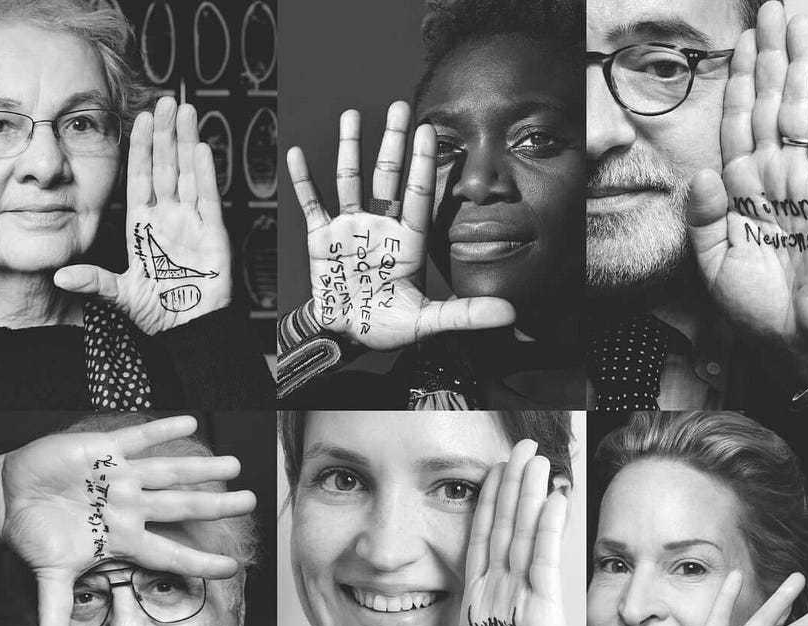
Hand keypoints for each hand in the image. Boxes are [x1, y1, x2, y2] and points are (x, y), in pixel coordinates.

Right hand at [0, 414, 253, 625]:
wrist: (10, 498)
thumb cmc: (34, 534)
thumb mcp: (47, 574)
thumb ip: (53, 610)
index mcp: (121, 537)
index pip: (169, 552)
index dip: (200, 559)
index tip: (233, 566)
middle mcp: (128, 506)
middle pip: (181, 506)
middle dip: (216, 505)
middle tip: (251, 502)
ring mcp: (118, 478)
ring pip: (169, 471)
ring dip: (201, 467)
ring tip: (233, 463)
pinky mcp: (102, 450)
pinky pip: (138, 439)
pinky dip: (162, 430)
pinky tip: (190, 422)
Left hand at [55, 98, 231, 334]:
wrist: (188, 331)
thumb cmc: (157, 312)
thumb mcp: (119, 295)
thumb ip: (93, 282)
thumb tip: (60, 275)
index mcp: (143, 226)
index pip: (141, 178)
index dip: (141, 149)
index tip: (139, 120)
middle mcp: (168, 218)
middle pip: (166, 167)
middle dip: (165, 134)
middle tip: (165, 101)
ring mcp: (191, 223)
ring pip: (188, 173)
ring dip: (186, 142)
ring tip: (185, 111)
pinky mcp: (213, 234)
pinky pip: (207, 198)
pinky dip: (205, 174)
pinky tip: (201, 148)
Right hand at [288, 102, 513, 351]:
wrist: (347, 335)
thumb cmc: (388, 327)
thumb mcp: (428, 322)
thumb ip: (466, 314)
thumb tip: (510, 313)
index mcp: (407, 241)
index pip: (417, 194)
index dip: (422, 164)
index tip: (429, 131)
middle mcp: (380, 227)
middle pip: (386, 177)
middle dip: (393, 142)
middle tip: (399, 107)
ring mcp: (350, 229)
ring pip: (350, 180)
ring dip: (351, 148)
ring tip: (353, 115)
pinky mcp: (321, 239)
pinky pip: (312, 204)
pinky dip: (303, 180)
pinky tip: (296, 154)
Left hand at [353, 441, 581, 625]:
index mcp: (480, 607)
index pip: (479, 544)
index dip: (484, 507)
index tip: (489, 474)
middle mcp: (504, 597)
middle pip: (507, 528)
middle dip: (513, 486)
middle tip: (521, 447)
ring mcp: (525, 601)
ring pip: (525, 535)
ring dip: (530, 495)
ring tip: (536, 458)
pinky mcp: (543, 613)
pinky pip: (543, 562)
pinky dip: (547, 528)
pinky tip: (550, 497)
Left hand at [687, 4, 807, 387]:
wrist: (799, 341)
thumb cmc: (761, 310)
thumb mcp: (716, 261)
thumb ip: (705, 216)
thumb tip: (702, 175)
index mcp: (745, 191)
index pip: (742, 124)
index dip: (743, 85)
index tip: (742, 45)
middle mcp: (778, 176)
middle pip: (775, 103)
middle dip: (775, 57)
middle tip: (774, 10)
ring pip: (802, 108)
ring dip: (801, 63)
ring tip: (796, 20)